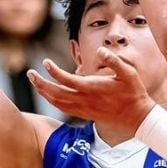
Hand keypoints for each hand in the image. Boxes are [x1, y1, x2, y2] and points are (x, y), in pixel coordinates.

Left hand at [27, 47, 156, 132]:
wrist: (136, 117)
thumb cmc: (133, 92)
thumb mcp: (129, 73)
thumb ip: (114, 61)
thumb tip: (100, 50)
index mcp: (92, 88)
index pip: (66, 80)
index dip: (53, 71)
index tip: (45, 62)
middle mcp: (85, 100)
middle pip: (55, 93)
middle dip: (40, 83)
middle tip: (29, 73)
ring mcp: (84, 109)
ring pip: (57, 103)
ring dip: (44, 93)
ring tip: (35, 82)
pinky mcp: (85, 114)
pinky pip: (63, 108)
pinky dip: (53, 101)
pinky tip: (48, 95)